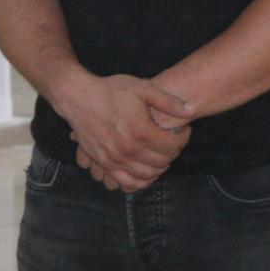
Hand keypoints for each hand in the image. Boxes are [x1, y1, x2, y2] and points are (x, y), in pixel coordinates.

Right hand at [55, 73, 198, 192]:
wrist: (78, 97)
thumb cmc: (110, 90)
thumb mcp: (142, 88)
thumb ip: (168, 101)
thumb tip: (191, 110)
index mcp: (141, 130)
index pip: (173, 146)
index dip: (183, 139)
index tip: (182, 131)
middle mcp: (129, 149)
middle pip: (162, 162)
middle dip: (173, 153)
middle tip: (172, 142)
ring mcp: (115, 159)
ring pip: (147, 175)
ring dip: (159, 168)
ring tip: (160, 156)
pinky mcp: (104, 163)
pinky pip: (127, 183)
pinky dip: (140, 182)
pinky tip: (145, 172)